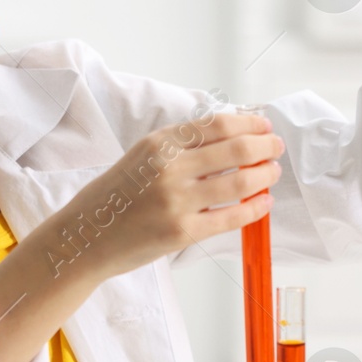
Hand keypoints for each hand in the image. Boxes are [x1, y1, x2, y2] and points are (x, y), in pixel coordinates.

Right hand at [48, 110, 283, 279]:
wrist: (85, 237)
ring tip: (272, 174)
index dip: (248, 123)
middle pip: (235, 149)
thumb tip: (228, 139)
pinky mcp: (182, 232)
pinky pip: (231, 217)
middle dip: (265, 146)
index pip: (217, 124)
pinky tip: (264, 203)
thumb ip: (179, 147)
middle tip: (276, 148)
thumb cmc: (114, 198)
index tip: (263, 126)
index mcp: (159, 143)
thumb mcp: (140, 157)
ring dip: (265, 176)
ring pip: (239, 183)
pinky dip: (255, 209)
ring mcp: (176, 200)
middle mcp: (169, 167)